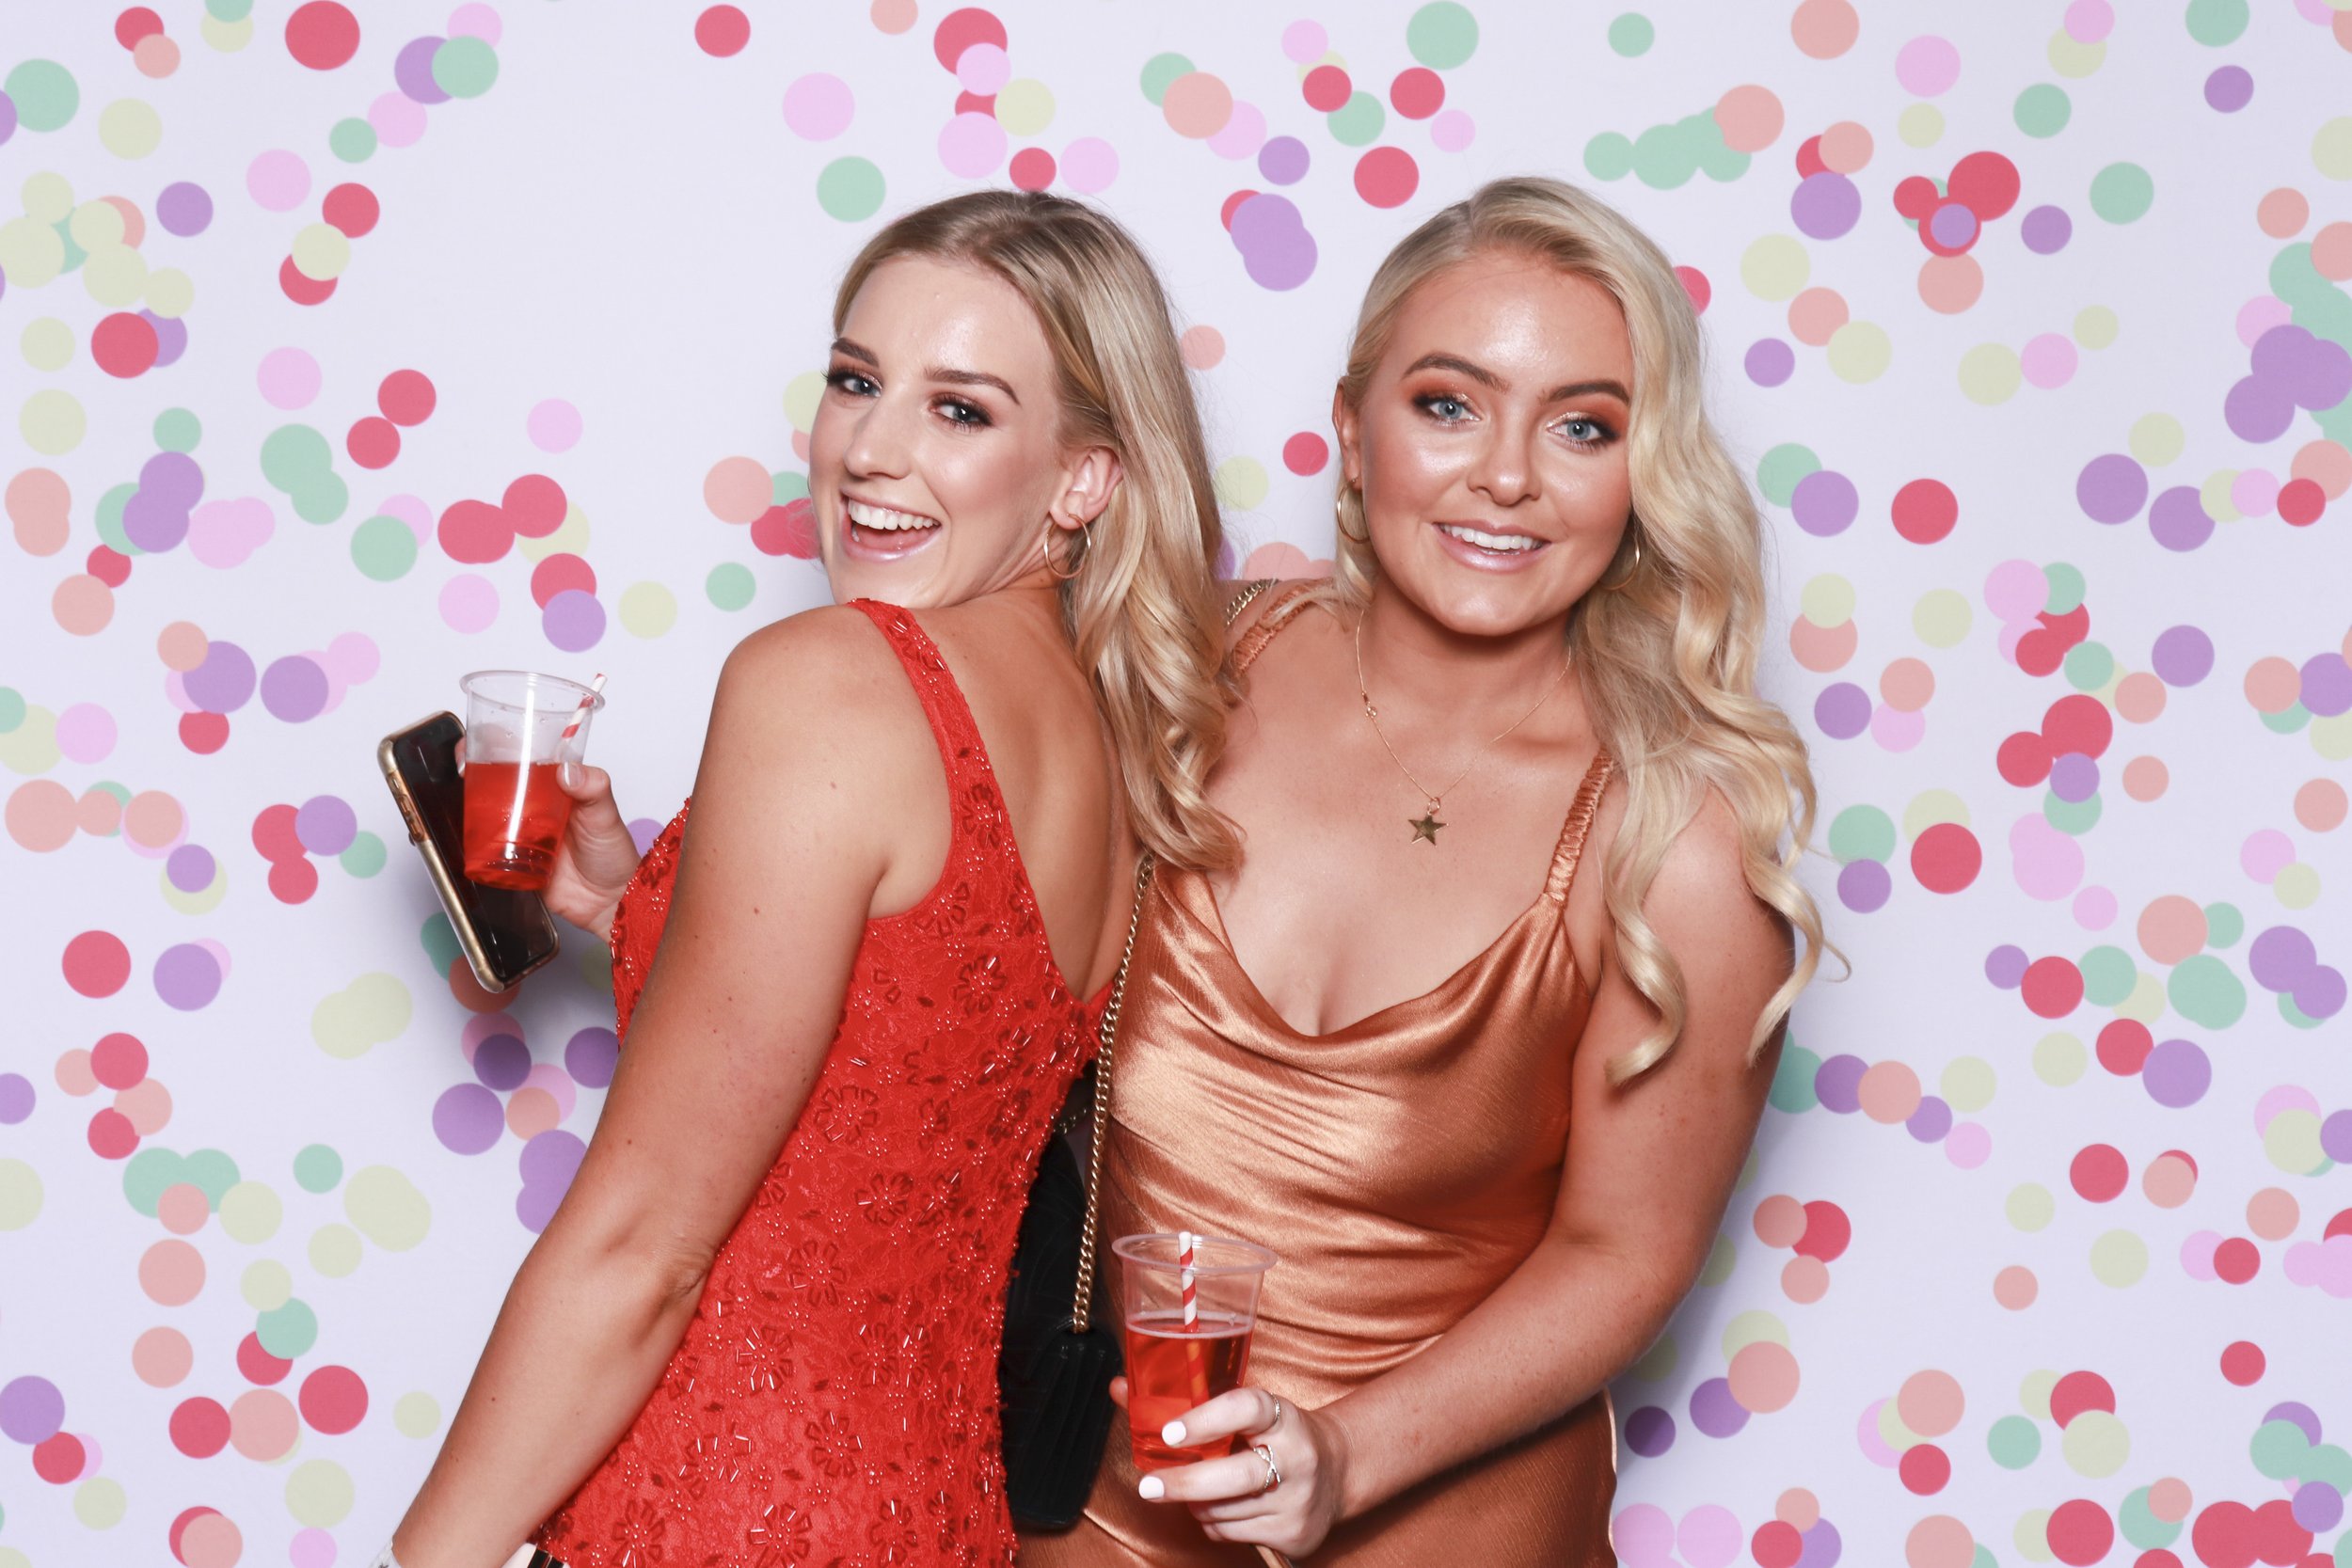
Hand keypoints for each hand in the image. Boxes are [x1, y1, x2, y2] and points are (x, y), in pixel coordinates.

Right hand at [461, 735, 639, 941]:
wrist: (608, 902)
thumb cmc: (613, 855)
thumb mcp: (606, 816)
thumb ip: (594, 789)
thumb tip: (567, 771)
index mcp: (557, 788)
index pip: (527, 759)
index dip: (504, 746)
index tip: (484, 737)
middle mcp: (535, 808)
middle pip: (499, 784)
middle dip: (476, 771)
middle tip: (463, 766)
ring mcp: (521, 834)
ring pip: (487, 813)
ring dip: (469, 803)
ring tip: (456, 794)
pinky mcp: (512, 862)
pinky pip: (485, 849)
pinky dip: (471, 841)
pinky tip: (462, 833)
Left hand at [1134, 1386, 1350, 1558]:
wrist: (1338, 1471)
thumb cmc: (1276, 1433)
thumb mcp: (1247, 1410)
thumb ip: (1186, 1402)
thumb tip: (1118, 1389)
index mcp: (1283, 1416)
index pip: (1246, 1408)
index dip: (1206, 1419)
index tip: (1169, 1432)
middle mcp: (1298, 1457)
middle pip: (1233, 1476)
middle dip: (1185, 1483)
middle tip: (1148, 1486)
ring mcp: (1299, 1500)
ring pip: (1224, 1511)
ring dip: (1197, 1504)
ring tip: (1196, 1489)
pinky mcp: (1295, 1535)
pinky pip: (1231, 1535)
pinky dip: (1213, 1523)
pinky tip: (1221, 1507)